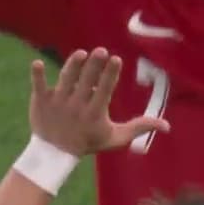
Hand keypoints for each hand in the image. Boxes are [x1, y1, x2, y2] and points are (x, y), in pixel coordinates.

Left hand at [28, 49, 168, 156]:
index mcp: (94, 113)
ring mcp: (58, 102)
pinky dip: (37, 76)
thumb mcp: (116, 138)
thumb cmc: (89, 141)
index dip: (110, 75)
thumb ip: (139, 128)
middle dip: (93, 66)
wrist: (55, 153)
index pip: (104, 90)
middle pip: (86, 82)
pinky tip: (37, 63)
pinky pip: (38, 86)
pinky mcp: (41, 100)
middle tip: (100, 51)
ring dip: (72, 66)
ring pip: (66, 80)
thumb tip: (166, 125)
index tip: (115, 59)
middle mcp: (76, 106)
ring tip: (81, 54)